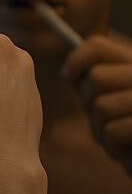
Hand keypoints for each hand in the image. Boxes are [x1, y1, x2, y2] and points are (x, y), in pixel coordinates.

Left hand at [62, 33, 131, 174]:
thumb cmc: (125, 126)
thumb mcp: (109, 96)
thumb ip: (93, 80)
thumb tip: (68, 72)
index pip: (97, 47)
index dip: (75, 62)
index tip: (68, 78)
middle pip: (96, 78)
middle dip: (89, 102)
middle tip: (101, 115)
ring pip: (101, 107)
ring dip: (100, 127)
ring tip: (114, 133)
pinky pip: (112, 131)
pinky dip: (112, 144)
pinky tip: (123, 146)